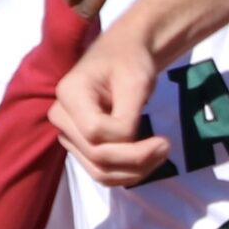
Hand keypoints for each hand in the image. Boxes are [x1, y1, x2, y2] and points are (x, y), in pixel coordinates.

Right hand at [52, 18, 171, 185]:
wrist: (123, 55)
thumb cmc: (129, 61)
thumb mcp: (135, 81)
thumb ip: (128, 115)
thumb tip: (129, 145)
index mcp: (68, 93)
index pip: (95, 132)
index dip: (129, 141)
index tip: (162, 136)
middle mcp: (61, 118)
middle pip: (96, 156)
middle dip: (136, 160)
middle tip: (167, 148)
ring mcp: (69, 135)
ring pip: (99, 172)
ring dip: (134, 172)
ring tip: (161, 155)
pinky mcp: (81, 147)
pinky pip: (103, 172)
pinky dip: (128, 173)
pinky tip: (149, 161)